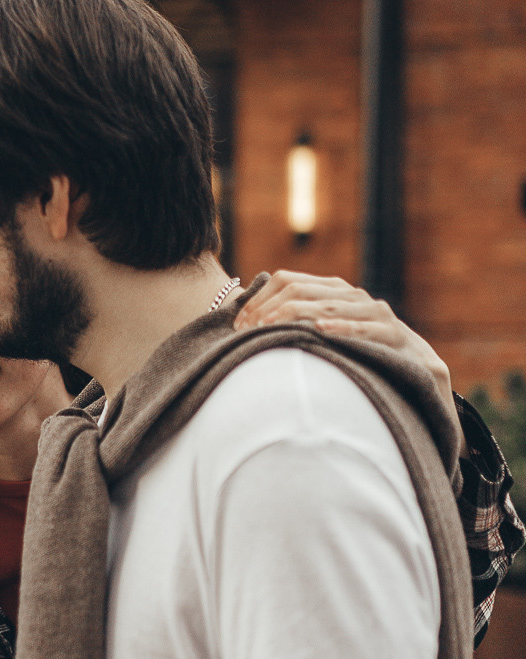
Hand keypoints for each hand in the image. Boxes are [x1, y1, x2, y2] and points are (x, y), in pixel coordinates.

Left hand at [234, 272, 462, 452]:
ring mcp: (376, 313)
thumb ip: (294, 332)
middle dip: (270, 308)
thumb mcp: (325, 345)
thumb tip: (243, 332)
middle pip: (302, 289)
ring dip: (295, 315)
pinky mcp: (395, 336)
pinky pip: (366, 328)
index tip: (237, 324)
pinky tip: (320, 332)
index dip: (259, 298)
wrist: (421, 379)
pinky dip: (342, 328)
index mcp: (333, 293)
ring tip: (270, 328)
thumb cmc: (362, 364)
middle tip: (246, 332)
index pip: (288, 280)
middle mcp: (353, 296)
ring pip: (329, 304)